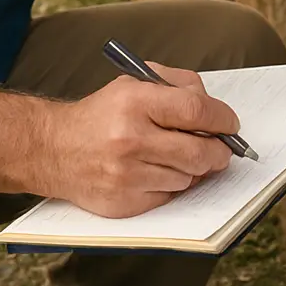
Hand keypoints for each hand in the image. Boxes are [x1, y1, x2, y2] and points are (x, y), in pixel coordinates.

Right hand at [38, 62, 238, 217]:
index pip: (195, 110)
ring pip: (187, 178)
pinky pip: (169, 197)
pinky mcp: (124, 203)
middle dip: (219, 151)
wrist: (54, 148)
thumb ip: (177, 84)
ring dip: (194, 168)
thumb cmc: (101, 114)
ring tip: (182, 156)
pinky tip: (161, 171)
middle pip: (198, 151)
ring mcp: (126, 175)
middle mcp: (130, 139)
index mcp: (134, 102)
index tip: (230, 123)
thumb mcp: (134, 83)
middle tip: (222, 148)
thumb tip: (214, 107)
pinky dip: (173, 185)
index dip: (222, 118)